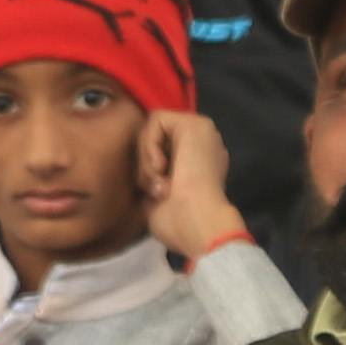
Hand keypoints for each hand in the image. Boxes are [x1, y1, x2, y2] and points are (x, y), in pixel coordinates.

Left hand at [142, 108, 247, 257]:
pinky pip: (157, 119)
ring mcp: (202, 132)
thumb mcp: (159, 202)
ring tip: (158, 181)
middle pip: (157, 138)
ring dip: (146, 156)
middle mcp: (203, 145)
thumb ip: (152, 183)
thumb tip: (142, 178)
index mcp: (200, 165)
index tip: (154, 195)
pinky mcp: (196, 123)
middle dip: (145, 163)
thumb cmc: (180, 224)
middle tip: (154, 189)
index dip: (149, 170)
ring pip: (154, 128)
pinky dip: (149, 143)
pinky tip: (160, 167)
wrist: (198, 224)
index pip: (164, 152)